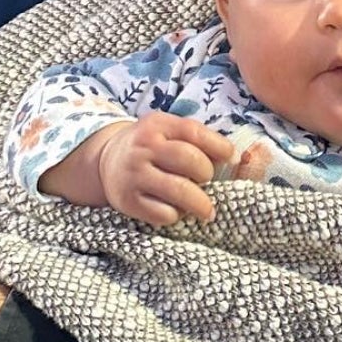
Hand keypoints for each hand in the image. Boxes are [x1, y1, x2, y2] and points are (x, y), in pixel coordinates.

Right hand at [96, 111, 234, 224]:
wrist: (106, 161)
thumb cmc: (151, 147)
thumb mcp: (169, 131)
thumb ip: (199, 139)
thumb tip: (235, 158)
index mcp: (157, 125)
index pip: (194, 133)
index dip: (219, 147)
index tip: (232, 158)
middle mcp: (143, 148)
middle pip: (189, 160)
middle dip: (207, 174)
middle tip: (208, 181)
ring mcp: (134, 175)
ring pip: (179, 190)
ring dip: (200, 203)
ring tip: (207, 209)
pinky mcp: (128, 201)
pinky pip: (163, 213)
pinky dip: (177, 215)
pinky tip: (177, 211)